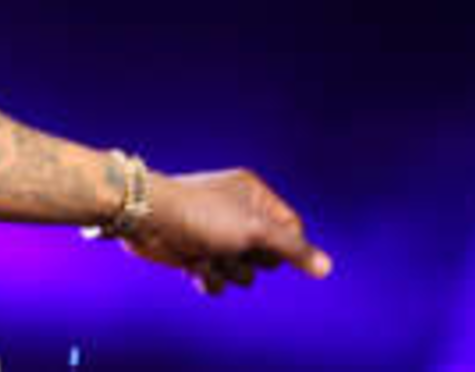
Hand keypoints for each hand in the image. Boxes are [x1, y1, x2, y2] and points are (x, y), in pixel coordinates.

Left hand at [119, 167, 332, 294]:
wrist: (147, 219)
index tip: (267, 247)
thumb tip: (327, 268)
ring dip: (227, 270)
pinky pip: (221, 280)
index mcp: (254, 194)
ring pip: (245, 271)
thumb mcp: (255, 230)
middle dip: (250, 258)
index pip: (292, 228)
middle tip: (230, 245)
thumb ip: (292, 249)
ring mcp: (218, 235)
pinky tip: (194, 267)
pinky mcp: (199, 253)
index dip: (286, 246)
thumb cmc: (202, 215)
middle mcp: (238, 213)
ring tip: (207, 255)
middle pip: (269, 255)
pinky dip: (210, 278)